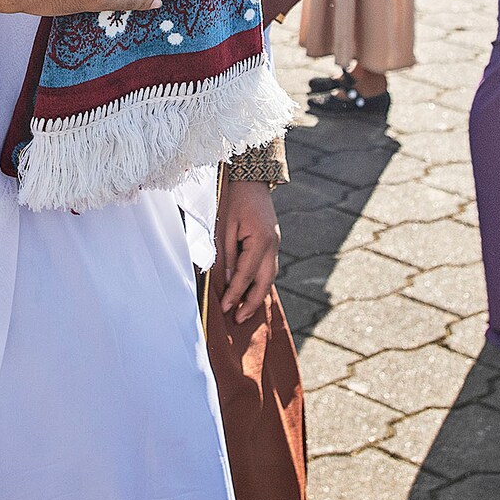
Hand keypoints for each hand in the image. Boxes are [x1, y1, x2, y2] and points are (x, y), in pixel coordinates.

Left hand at [215, 179, 279, 320]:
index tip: (224, 309)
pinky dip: (260, 282)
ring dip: (258, 295)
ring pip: (270, 277)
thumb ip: (227, 255)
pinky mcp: (273, 243)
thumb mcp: (225, 227)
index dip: (234, 294)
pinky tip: (251, 292)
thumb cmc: (234, 200)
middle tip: (238, 319)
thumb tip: (229, 281)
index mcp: (261, 241)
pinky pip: (268, 268)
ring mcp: (275, 244)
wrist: (251, 179)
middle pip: (265, 282)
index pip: (246, 276)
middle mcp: (273, 245)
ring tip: (244, 312)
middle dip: (252, 303)